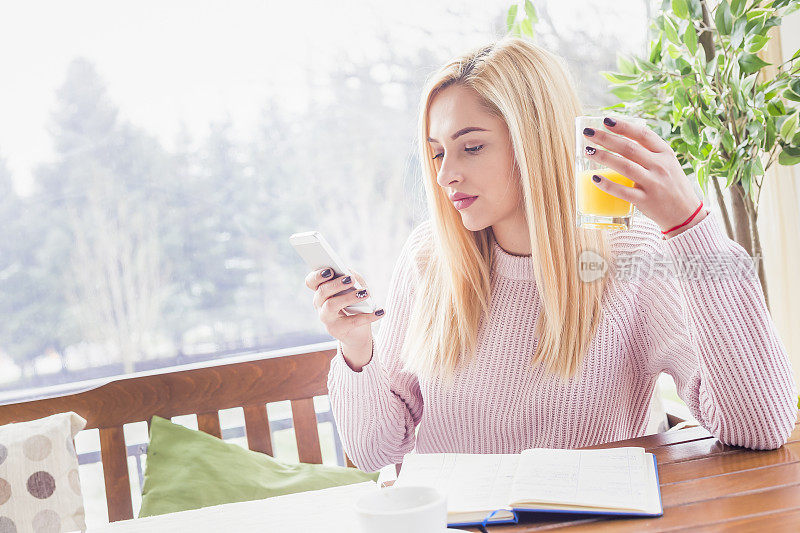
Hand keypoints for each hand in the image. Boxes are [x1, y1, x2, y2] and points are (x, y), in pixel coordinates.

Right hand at [304, 267, 383, 360]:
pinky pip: (352, 322)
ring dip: (348, 297)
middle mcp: (319, 305)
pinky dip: (368, 316)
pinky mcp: (338, 330)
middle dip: (336, 284)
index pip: (311, 281)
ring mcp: (327, 319)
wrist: (358, 333)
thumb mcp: (355, 288)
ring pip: (331, 305)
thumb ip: (352, 278)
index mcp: (321, 292)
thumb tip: (350, 273)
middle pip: (322, 292)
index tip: (330, 270)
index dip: (317, 275)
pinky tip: (381, 311)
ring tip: (365, 293)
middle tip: (351, 279)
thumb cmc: (355, 305)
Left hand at [582, 116, 708, 237]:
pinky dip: (607, 184)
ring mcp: (653, 184)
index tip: (606, 120)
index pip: (643, 134)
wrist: (686, 214)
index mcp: (666, 154)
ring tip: (588, 151)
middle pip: (629, 148)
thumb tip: (623, 137)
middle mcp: (660, 166)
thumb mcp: (668, 164)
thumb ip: (650, 152)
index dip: (623, 126)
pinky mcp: (646, 201)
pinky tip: (594, 178)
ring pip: (625, 166)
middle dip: (606, 138)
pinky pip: (623, 191)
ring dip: (603, 157)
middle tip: (588, 132)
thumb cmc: (672, 186)